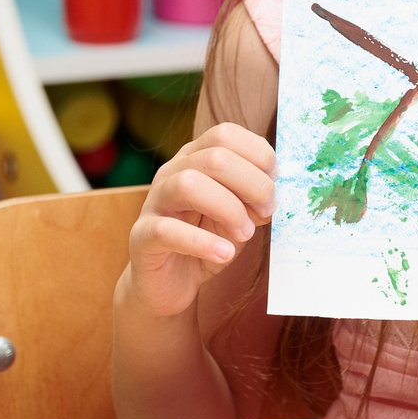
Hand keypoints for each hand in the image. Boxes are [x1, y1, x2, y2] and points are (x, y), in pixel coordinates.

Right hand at [126, 123, 275, 317]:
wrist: (170, 283)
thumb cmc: (206, 242)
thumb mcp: (238, 216)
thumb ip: (252, 200)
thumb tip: (271, 194)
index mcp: (194, 159)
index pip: (225, 134)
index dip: (258, 155)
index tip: (275, 183)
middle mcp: (171, 172)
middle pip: (214, 157)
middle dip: (252, 184)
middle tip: (266, 211)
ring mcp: (154, 202)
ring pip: (188, 184)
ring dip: (229, 209)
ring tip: (244, 234)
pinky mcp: (142, 236)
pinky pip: (167, 230)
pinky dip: (202, 243)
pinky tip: (224, 254)